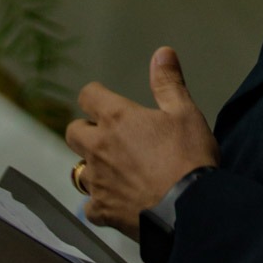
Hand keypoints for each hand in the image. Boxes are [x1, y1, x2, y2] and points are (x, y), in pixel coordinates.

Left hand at [65, 46, 218, 236]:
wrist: (189, 209)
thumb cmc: (188, 156)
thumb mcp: (185, 112)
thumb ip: (168, 82)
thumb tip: (161, 51)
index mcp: (116, 118)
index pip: (88, 95)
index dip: (95, 96)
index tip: (105, 101)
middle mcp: (98, 148)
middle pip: (73, 132)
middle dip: (86, 131)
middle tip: (108, 136)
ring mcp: (97, 182)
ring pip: (79, 171)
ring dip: (92, 168)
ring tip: (112, 171)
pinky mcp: (102, 211)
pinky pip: (90, 206)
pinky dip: (100, 203)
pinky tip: (115, 203)